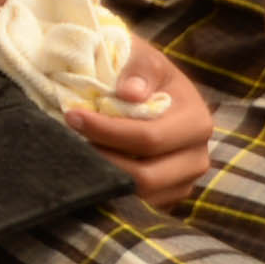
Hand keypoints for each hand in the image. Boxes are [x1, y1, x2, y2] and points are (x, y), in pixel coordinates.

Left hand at [71, 49, 218, 211]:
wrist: (141, 87)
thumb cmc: (137, 72)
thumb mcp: (140, 57)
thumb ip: (137, 68)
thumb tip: (130, 92)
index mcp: (195, 120)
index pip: (148, 139)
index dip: (106, 131)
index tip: (71, 116)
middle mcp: (196, 155)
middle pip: (147, 176)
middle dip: (102, 160)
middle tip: (68, 141)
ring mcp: (183, 179)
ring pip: (142, 196)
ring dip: (105, 178)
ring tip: (78, 154)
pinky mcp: (167, 194)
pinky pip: (139, 205)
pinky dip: (112, 191)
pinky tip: (90, 169)